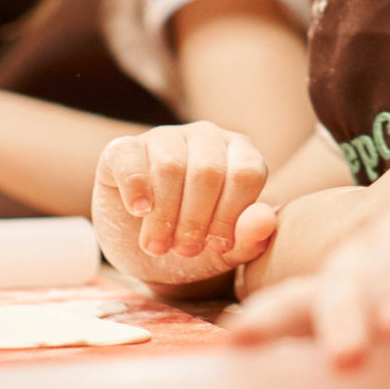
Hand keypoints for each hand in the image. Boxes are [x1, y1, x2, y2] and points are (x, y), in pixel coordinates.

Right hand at [92, 123, 274, 290]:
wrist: (148, 250)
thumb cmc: (198, 243)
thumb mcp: (228, 252)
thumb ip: (252, 238)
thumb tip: (265, 220)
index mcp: (240, 153)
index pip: (246, 173)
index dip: (230, 215)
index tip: (216, 247)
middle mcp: (205, 136)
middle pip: (208, 171)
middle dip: (195, 220)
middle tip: (184, 251)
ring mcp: (164, 137)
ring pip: (170, 167)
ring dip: (164, 215)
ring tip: (159, 245)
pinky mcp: (123, 148)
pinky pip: (130, 158)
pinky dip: (135, 189)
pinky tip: (138, 212)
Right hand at [229, 201, 389, 388]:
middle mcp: (366, 257)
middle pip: (345, 281)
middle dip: (340, 319)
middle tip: (348, 361)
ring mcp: (338, 292)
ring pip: (300, 301)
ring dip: (274, 323)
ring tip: (243, 345)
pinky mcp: (321, 330)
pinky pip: (286, 335)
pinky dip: (261, 345)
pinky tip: (233, 365)